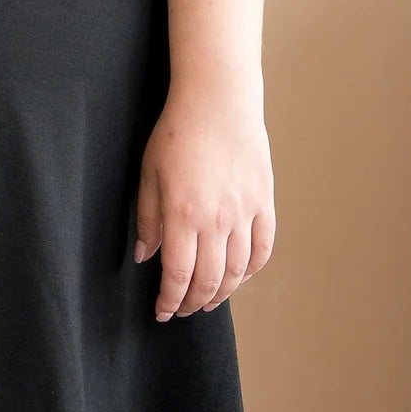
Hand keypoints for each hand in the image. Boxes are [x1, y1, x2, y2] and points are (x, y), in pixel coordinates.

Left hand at [132, 75, 273, 320]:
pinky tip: (241, 275)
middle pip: (209, 281)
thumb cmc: (177, 132)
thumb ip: (148, 219)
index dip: (170, 300)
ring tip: (209, 299)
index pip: (178, 275)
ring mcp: (245, 213)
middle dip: (193, 303)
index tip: (162, 311)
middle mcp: (216, 220)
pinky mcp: (264, 201)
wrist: (218, 100)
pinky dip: (252, 269)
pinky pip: (263, 248)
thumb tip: (146, 257)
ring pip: (238, 271)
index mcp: (182, 215)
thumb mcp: (149, 174)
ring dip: (223, 293)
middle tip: (183, 309)